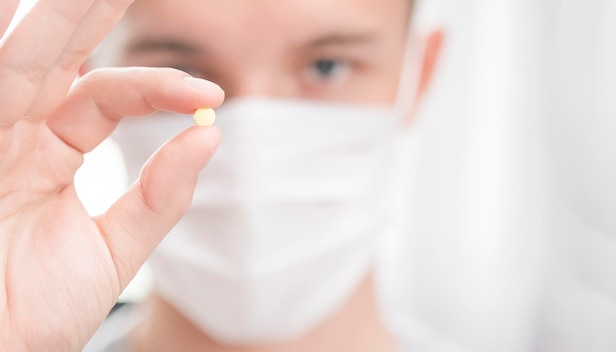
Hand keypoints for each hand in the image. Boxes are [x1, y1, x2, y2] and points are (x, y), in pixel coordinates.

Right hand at [0, 1, 223, 349]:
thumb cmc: (33, 313)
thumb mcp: (112, 249)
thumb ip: (160, 194)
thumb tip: (211, 133)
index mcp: (49, 152)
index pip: (105, 94)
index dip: (155, 87)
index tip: (209, 94)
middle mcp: (14, 134)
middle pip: (56, 54)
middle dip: (90, 13)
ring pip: (22, 55)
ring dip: (59, 16)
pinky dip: (15, 47)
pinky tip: (28, 13)